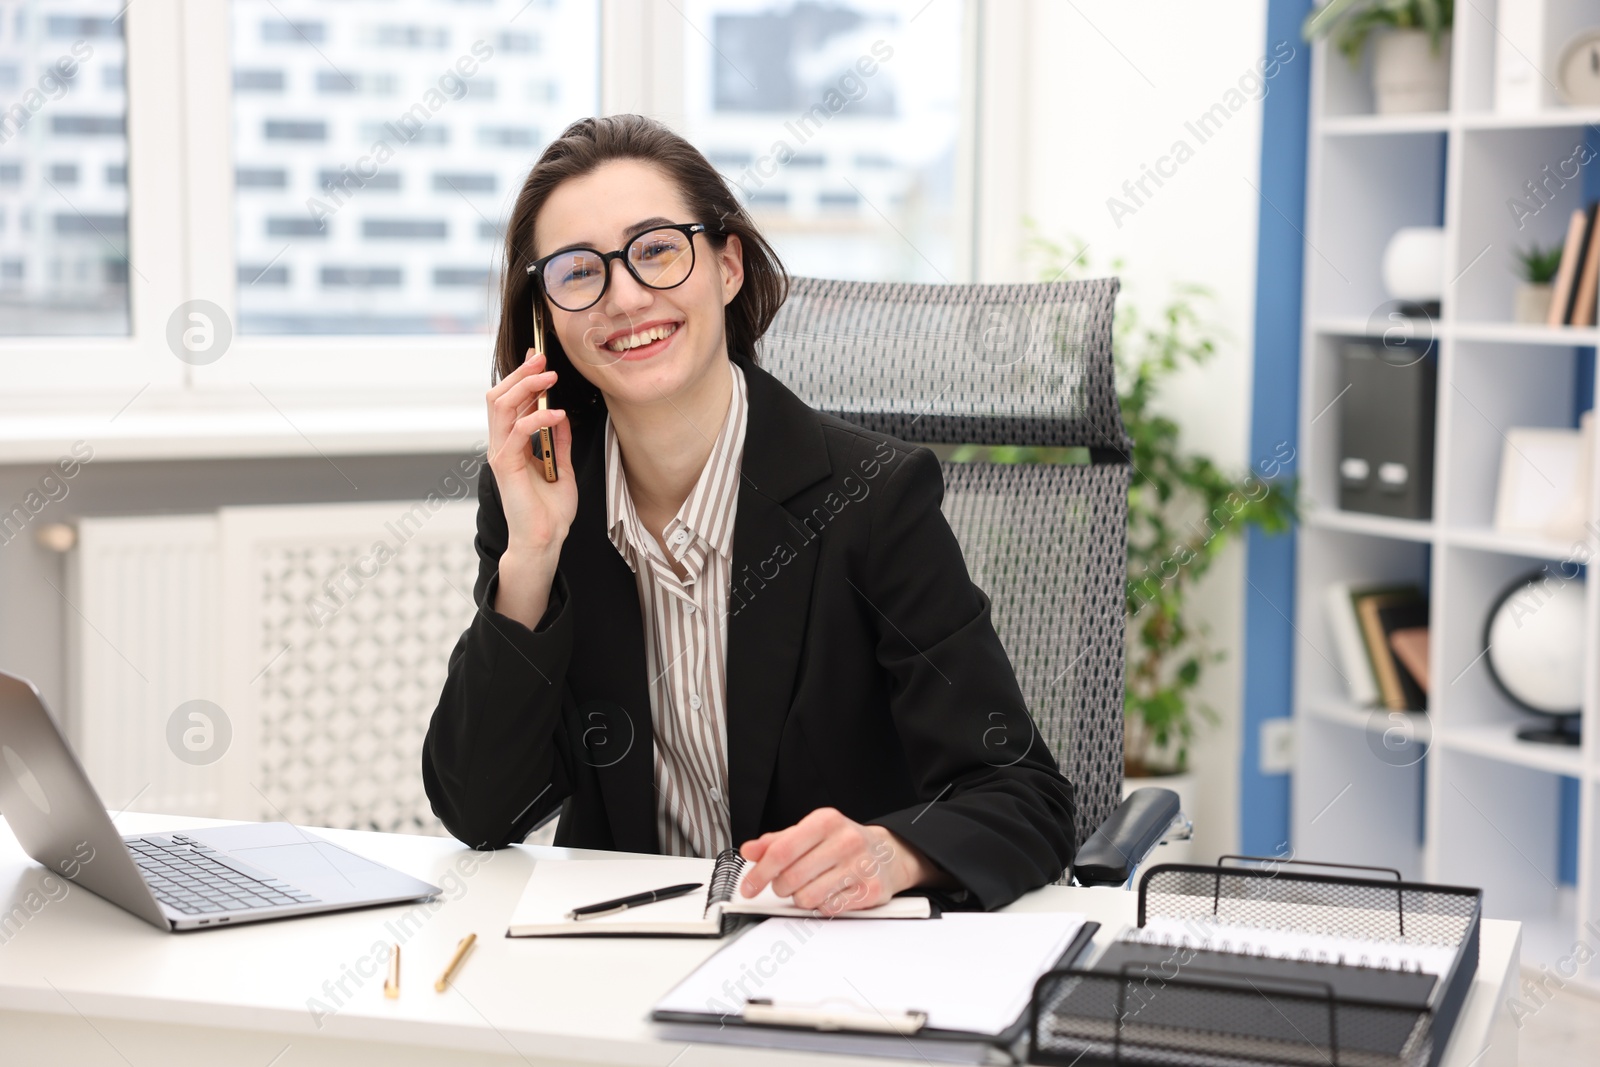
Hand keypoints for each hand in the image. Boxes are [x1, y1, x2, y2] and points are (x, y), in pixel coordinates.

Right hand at [485, 348, 578, 627]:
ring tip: (549, 378)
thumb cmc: (550, 510)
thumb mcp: (562, 465)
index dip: (521, 376)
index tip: (540, 358)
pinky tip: (557, 415)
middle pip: (498, 396)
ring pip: (501, 406)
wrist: (544, 540)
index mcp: (512, 443)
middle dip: (521, 373)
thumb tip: (560, 414)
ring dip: (526, 387)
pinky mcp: (506, 467)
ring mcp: (501, 454)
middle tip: (543, 359)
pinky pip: (516, 432)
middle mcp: (501, 444)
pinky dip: (537, 418)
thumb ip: (558, 440)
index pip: (508, 400)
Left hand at [737, 807, 945, 916]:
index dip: (759, 873)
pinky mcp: (870, 890)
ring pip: (807, 898)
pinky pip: (828, 909)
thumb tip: (749, 850)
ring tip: (811, 887)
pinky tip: (830, 892)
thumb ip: (777, 842)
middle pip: (791, 878)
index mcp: (826, 821)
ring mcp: (860, 865)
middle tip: (786, 883)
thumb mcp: (810, 833)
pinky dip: (822, 905)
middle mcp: (845, 840)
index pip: (781, 851)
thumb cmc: (844, 843)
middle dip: (781, 887)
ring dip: (801, 898)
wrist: (889, 854)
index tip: (748, 887)